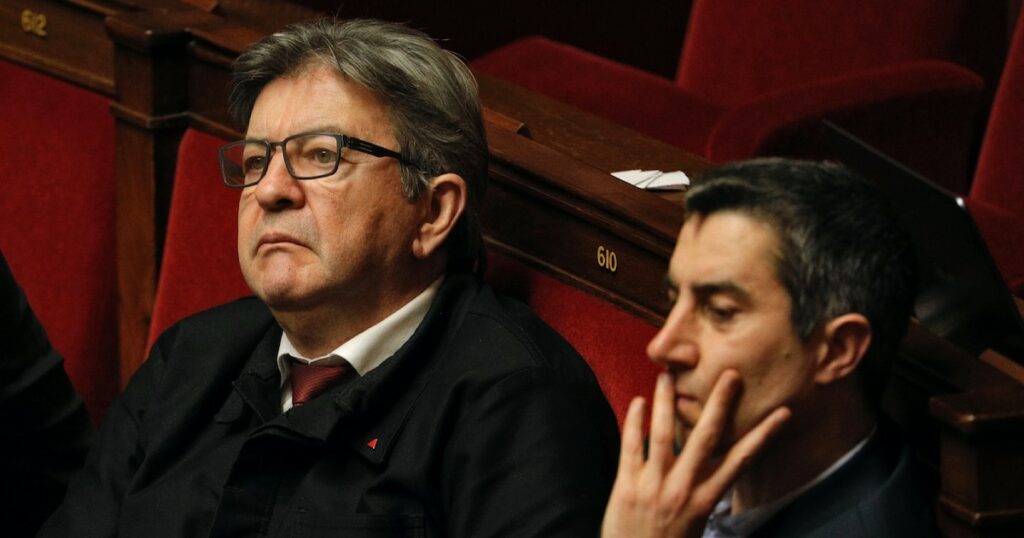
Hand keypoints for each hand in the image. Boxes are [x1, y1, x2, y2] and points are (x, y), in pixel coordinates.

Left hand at [601, 370, 789, 537]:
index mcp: (705, 500)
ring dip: (666, 402)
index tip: (782, 413)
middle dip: (720, 403)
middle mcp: (683, 488)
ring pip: (663, 434)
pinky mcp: (627, 486)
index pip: (740, 461)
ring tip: (667, 375)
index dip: (763, 436)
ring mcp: (654, 485)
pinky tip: (638, 401)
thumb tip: (714, 467)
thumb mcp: (696, 523)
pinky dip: (634, 422)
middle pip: (705, 437)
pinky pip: (631, 447)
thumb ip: (703, 494)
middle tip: (730, 374)